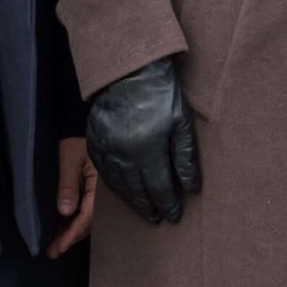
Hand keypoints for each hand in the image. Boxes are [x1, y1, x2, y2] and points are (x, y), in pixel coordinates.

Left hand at [49, 135, 97, 255]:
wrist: (80, 121)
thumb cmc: (76, 137)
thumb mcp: (69, 159)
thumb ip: (68, 185)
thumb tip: (65, 212)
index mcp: (101, 184)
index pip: (88, 216)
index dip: (73, 233)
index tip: (59, 247)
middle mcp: (104, 191)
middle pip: (89, 221)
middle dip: (71, 237)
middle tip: (54, 252)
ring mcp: (100, 190)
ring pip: (88, 217)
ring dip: (73, 231)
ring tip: (56, 245)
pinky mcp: (95, 188)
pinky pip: (87, 209)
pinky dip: (75, 220)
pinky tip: (64, 226)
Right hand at [85, 58, 201, 225]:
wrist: (128, 68)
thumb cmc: (161, 92)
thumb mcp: (181, 122)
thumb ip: (185, 158)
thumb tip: (192, 188)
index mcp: (148, 152)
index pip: (159, 189)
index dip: (167, 204)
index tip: (174, 216)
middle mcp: (124, 156)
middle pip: (137, 191)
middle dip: (148, 207)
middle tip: (156, 218)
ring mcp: (106, 149)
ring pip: (118, 185)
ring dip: (130, 200)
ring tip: (141, 209)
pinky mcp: (95, 141)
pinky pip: (102, 172)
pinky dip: (113, 185)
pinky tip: (120, 189)